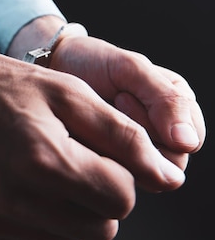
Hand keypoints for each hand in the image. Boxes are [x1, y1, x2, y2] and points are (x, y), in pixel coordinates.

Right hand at [0, 51, 193, 239]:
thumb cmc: (0, 88)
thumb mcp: (66, 92)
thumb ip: (123, 136)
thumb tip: (166, 178)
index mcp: (43, 160)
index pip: (123, 199)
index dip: (119, 173)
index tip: (95, 151)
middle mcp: (14, 199)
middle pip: (102, 228)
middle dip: (99, 195)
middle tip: (72, 161)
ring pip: (71, 238)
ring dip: (70, 209)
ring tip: (42, 169)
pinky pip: (33, 239)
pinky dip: (37, 216)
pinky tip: (15, 182)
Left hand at [50, 35, 204, 171]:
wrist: (52, 66)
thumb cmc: (92, 64)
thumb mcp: (131, 69)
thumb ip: (166, 100)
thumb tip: (188, 143)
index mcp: (176, 110)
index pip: (188, 142)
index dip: (157, 126)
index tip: (123, 97)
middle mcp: (160, 135)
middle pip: (167, 165)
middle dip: (135, 136)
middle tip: (108, 106)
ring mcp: (132, 152)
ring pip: (140, 174)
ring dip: (115, 147)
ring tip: (94, 117)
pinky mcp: (106, 162)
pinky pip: (111, 175)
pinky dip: (97, 155)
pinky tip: (83, 132)